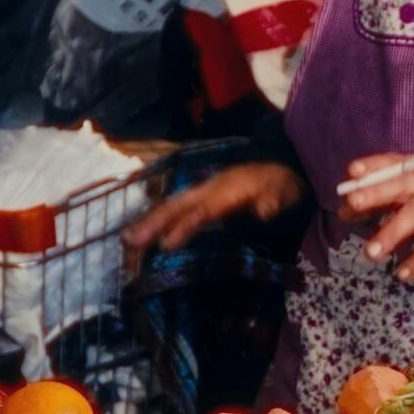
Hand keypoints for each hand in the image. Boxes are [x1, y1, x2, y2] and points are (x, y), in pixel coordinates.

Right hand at [124, 162, 305, 262]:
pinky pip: (178, 208)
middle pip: (177, 206)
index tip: (166, 245)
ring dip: (150, 221)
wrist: (284, 167)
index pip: (202, 211)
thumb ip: (274, 202)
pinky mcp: (205, 198)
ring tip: (128, 240)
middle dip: (153, 223)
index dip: (184, 227)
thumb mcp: (285, 193)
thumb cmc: (283, 186)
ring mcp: (206, 192)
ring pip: (173, 206)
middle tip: (129, 242)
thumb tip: (265, 210)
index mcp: (228, 191)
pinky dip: (160, 218)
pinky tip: (146, 232)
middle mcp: (211, 189)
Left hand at [339, 152, 413, 282]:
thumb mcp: (413, 185)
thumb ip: (379, 196)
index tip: (352, 171)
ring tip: (371, 253)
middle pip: (402, 184)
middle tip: (353, 203)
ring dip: (392, 232)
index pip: (393, 162)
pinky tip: (402, 274)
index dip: (374, 165)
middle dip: (377, 192)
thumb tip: (344, 211)